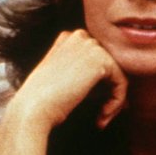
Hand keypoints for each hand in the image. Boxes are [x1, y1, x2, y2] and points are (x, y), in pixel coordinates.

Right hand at [10, 30, 126, 130]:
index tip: (97, 107)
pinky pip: (122, 83)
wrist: (33, 108)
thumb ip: (89, 76)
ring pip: (118, 75)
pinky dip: (117, 102)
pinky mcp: (101, 60)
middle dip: (111, 92)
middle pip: (111, 67)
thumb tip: (118, 86)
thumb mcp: (68, 81)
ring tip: (102, 118)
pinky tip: (103, 115)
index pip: (99, 60)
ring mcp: (90, 45)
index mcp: (68, 39)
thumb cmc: (45, 101)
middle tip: (103, 115)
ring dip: (115, 100)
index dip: (102, 86)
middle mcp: (79, 36)